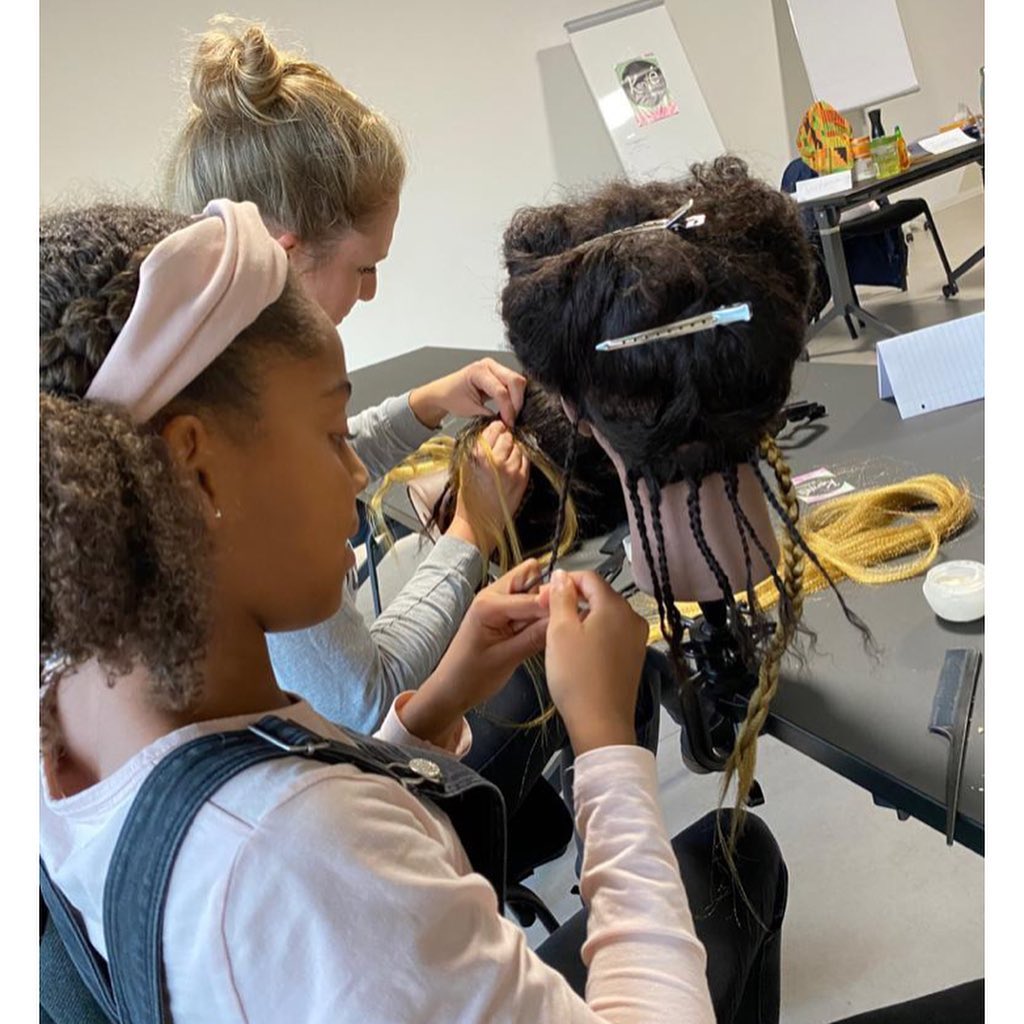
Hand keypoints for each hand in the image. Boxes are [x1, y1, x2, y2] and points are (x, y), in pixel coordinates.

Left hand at [397, 560, 548, 746]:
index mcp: (489, 604)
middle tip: (562, 620)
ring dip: (542, 608)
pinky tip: (541, 634)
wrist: (451, 690)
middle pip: (532, 577)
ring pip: (531, 591)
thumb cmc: (470, 677)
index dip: (555, 604)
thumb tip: (563, 617)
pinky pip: (526, 606)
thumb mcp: (508, 659)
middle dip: (548, 596)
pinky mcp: (502, 614)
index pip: (534, 595)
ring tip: (551, 631)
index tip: (577, 613)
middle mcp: (492, 596)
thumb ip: (537, 635)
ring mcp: (497, 603)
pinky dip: (536, 617)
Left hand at [409, 358, 526, 428]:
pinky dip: (515, 396)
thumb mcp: (470, 409)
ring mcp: (495, 368)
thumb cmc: (451, 397)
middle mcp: (489, 365)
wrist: (443, 392)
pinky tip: (510, 408)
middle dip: (516, 402)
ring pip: (517, 381)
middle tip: (513, 419)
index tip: (508, 422)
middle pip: (515, 381)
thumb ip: (489, 414)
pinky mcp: (499, 374)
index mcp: (478, 371)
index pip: (501, 391)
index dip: (507, 409)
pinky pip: (514, 384)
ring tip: (511, 414)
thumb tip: (506, 420)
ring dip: (517, 399)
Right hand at [446, 420, 530, 549]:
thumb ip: (477, 449)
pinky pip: (526, 460)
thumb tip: (490, 433)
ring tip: (506, 458)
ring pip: (519, 447)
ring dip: (514, 448)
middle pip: (508, 436)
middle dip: (506, 438)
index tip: (498, 428)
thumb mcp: (465, 467)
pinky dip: (521, 459)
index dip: (497, 428)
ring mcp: (510, 469)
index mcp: (477, 454)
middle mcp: (494, 459)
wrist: (478, 522)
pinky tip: (513, 466)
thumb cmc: (469, 499)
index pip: (493, 429)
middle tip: (502, 444)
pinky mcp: (521, 479)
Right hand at [542, 570, 648, 754]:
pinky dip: (593, 634)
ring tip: (559, 635)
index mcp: (615, 606)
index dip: (563, 581)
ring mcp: (635, 639)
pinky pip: (611, 634)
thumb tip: (562, 576)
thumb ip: (561, 597)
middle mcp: (631, 618)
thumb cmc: (579, 680)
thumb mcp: (560, 631)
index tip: (544, 595)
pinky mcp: (632, 656)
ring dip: (581, 617)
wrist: (601, 722)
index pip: (589, 577)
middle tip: (547, 614)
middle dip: (572, 600)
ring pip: (604, 615)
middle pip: (598, 595)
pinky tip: (576, 650)